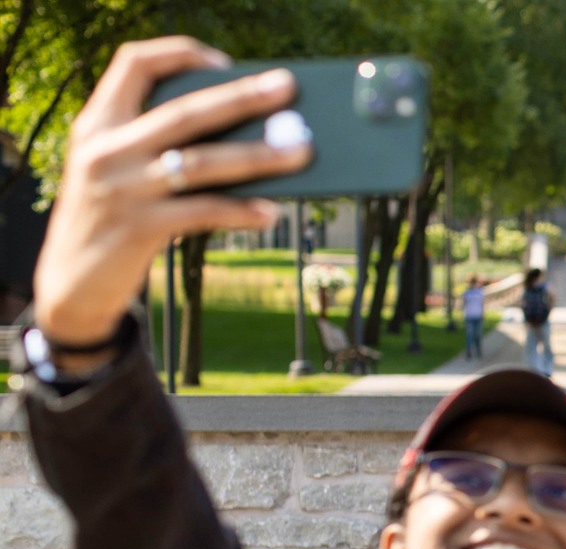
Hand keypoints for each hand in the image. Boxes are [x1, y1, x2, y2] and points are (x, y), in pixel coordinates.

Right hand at [33, 37, 312, 349]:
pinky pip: (203, 212)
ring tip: (301, 152)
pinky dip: (241, 211)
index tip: (224, 63)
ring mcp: (122, 188)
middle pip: (184, 111)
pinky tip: (270, 212)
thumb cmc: (110, 218)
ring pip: (202, 161)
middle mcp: (106, 149)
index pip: (133, 63)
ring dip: (258, 155)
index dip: (179, 53)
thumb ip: (156, 145)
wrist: (70, 283)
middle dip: (241, 97)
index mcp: (97, 122)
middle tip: (287, 89)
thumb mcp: (116, 169)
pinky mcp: (139, 228)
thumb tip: (243, 133)